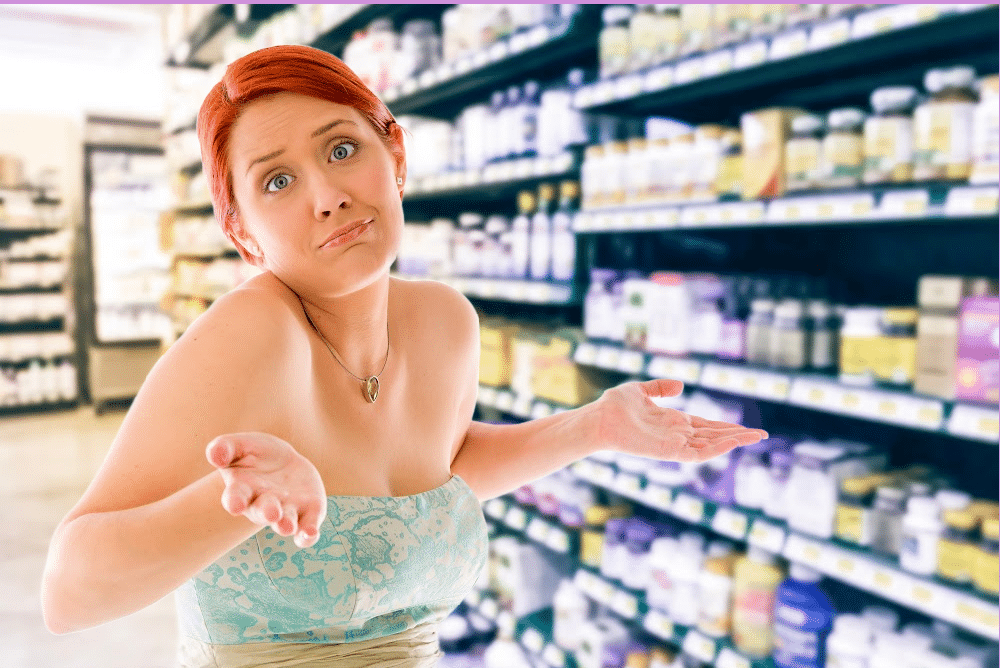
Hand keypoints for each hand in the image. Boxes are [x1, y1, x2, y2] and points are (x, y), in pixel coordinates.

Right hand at [206, 432, 326, 547]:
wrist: (283, 463)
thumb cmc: (255, 454)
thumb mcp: (240, 445)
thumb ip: (225, 447)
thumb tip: (214, 456)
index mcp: (243, 489)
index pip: (236, 497)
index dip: (235, 501)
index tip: (235, 504)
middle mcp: (264, 505)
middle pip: (263, 511)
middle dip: (267, 512)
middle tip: (272, 513)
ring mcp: (286, 511)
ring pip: (285, 522)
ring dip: (286, 525)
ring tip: (286, 526)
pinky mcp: (308, 513)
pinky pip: (307, 528)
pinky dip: (307, 535)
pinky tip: (310, 534)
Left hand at [591, 379, 767, 462]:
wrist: (598, 418)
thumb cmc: (614, 406)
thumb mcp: (641, 390)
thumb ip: (660, 387)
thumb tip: (681, 385)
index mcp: (672, 421)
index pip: (706, 426)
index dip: (726, 426)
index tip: (746, 427)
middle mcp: (675, 435)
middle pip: (713, 436)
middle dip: (737, 435)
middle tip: (762, 435)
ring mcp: (673, 444)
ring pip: (710, 446)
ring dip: (733, 441)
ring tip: (756, 437)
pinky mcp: (668, 452)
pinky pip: (697, 454)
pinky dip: (715, 449)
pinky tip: (732, 441)